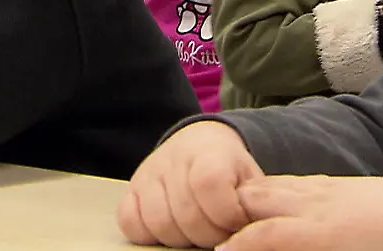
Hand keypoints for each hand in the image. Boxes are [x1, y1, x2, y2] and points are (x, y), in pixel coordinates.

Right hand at [118, 121, 263, 248]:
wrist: (201, 145)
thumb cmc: (232, 171)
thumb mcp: (251, 178)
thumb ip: (254, 202)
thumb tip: (254, 231)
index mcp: (209, 152)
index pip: (209, 184)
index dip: (227, 214)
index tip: (238, 221)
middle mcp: (173, 160)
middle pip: (186, 214)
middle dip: (209, 234)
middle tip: (221, 232)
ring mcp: (148, 175)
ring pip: (159, 223)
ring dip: (182, 238)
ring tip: (197, 232)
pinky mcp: (131, 190)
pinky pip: (129, 221)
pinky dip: (148, 234)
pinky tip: (171, 230)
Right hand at [219, 175, 382, 250]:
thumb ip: (302, 250)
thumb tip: (276, 246)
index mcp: (319, 232)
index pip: (264, 234)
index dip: (237, 243)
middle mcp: (316, 205)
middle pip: (260, 197)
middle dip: (233, 208)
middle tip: (219, 223)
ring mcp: (327, 189)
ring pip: (276, 183)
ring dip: (251, 194)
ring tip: (237, 206)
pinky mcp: (340, 183)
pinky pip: (298, 180)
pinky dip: (277, 186)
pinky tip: (276, 194)